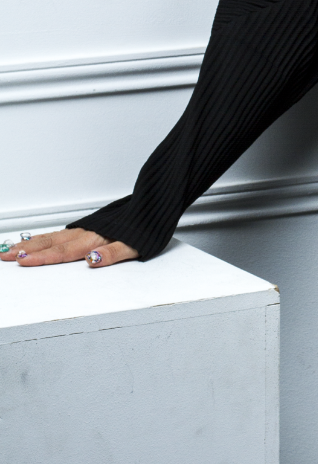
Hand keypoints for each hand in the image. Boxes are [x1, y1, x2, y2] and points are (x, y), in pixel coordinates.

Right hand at [0, 229, 138, 267]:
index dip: (42, 258)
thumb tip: (92, 260)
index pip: (64, 252)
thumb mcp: (137, 244)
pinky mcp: (91, 225)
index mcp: (96, 239)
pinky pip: (62, 232)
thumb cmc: (147, 225)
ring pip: (54, 236)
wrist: (156, 202)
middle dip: (26, 250)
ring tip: (12, 249)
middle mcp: (88, 232)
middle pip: (52, 243)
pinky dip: (46, 237)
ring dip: (32, 243)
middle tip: (4, 255)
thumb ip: (113, 253)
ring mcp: (87, 228)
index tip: (21, 261)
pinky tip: (39, 241)